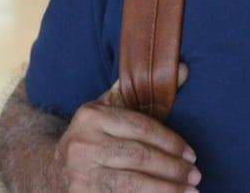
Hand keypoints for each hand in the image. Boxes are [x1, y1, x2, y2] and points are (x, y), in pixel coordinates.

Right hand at [53, 64, 199, 191]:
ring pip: (132, 183)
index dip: (170, 141)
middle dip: (172, 167)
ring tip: (190, 192)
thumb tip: (184, 69)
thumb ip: (143, 89)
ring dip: (166, 189)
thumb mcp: (111, 108)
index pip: (140, 127)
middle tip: (195, 175)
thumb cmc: (95, 135)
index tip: (191, 154)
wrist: (54, 167)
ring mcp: (80, 173)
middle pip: (138, 155)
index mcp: (91, 116)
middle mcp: (82, 143)